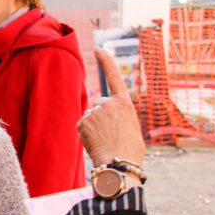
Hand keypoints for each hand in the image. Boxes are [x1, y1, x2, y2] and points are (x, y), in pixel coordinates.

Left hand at [79, 48, 145, 167]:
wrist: (119, 164)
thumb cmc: (130, 151)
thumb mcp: (131, 126)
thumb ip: (119, 116)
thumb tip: (106, 118)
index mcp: (125, 103)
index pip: (114, 77)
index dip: (106, 62)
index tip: (98, 49)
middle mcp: (109, 103)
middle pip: (100, 106)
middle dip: (102, 117)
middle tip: (112, 134)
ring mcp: (95, 112)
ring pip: (91, 117)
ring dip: (95, 127)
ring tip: (106, 140)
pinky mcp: (83, 121)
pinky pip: (83, 126)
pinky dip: (87, 134)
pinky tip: (96, 142)